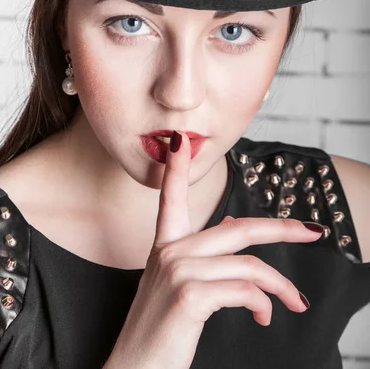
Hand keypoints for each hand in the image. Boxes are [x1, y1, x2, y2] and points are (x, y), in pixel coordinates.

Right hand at [105, 131, 322, 368]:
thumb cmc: (159, 331)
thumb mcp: (177, 286)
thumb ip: (206, 259)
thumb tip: (243, 243)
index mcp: (165, 245)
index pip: (171, 197)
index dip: (176, 166)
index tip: (181, 139)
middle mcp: (171, 251)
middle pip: (239, 228)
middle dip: (282, 228)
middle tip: (311, 231)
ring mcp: (179, 270)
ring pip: (250, 265)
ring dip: (280, 286)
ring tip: (294, 302)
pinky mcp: (190, 295)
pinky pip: (245, 290)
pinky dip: (263, 303)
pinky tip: (262, 317)